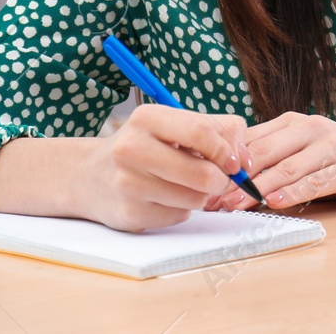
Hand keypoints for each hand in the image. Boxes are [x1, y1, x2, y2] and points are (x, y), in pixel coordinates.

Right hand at [76, 104, 252, 230]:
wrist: (90, 175)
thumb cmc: (142, 147)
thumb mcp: (171, 126)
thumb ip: (215, 129)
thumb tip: (245, 155)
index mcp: (147, 118)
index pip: (202, 132)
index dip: (228, 150)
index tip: (237, 162)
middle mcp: (132, 148)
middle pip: (203, 173)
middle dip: (220, 180)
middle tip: (218, 179)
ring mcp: (128, 183)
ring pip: (195, 199)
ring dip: (200, 196)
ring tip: (183, 185)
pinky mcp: (129, 213)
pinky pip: (178, 217)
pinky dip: (180, 210)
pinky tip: (163, 198)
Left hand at [202, 111, 335, 211]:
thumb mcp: (307, 148)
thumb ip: (275, 154)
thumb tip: (231, 173)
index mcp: (293, 122)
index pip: (251, 138)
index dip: (224, 160)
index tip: (202, 180)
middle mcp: (309, 128)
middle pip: (262, 152)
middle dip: (233, 177)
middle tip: (210, 197)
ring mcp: (330, 146)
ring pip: (285, 167)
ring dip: (256, 188)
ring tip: (234, 205)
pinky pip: (316, 180)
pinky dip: (294, 192)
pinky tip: (277, 202)